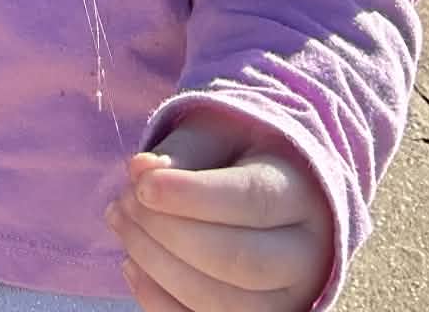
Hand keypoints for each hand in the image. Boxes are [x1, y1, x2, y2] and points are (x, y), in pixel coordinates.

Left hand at [104, 107, 335, 311]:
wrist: (271, 193)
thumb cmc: (239, 155)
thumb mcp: (219, 132)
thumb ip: (183, 150)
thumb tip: (141, 170)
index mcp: (303, 196)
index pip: (253, 201)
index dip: (194, 197)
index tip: (142, 185)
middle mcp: (307, 257)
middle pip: (240, 261)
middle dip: (170, 234)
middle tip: (124, 202)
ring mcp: (289, 301)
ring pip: (224, 304)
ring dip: (159, 267)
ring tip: (121, 223)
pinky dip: (162, 303)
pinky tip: (132, 265)